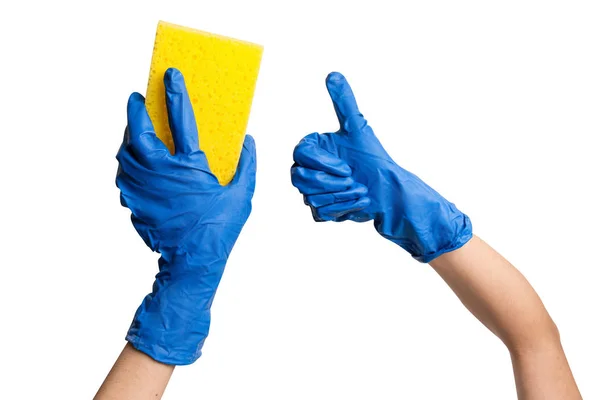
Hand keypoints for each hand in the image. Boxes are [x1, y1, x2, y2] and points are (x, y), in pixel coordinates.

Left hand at [116, 68, 255, 364]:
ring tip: (135, 126)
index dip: (176, 92)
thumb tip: (249, 140)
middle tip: (138, 97)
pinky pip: (124, 173)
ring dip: (129, 134)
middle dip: (137, 109)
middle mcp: (160, 172)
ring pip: (126, 150)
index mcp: (189, 166)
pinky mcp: (133, 200)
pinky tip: (134, 159)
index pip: (181, 119)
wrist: (192, 261)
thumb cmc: (220, 228)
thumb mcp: (242, 195)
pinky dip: (128, 161)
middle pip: (139, 130)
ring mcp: (142, 187)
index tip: (171, 74)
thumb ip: (248, 164)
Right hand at [290, 72, 470, 261]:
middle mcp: (308, 169)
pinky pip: (321, 213)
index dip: (323, 163)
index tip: (346, 167)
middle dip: (330, 183)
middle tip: (353, 181)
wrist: (388, 190)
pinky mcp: (321, 211)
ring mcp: (312, 191)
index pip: (300, 154)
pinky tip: (359, 202)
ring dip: (341, 196)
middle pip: (299, 178)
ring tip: (360, 190)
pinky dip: (342, 209)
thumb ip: (344, 102)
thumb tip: (334, 74)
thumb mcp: (358, 128)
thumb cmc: (373, 158)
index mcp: (313, 149)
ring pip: (310, 197)